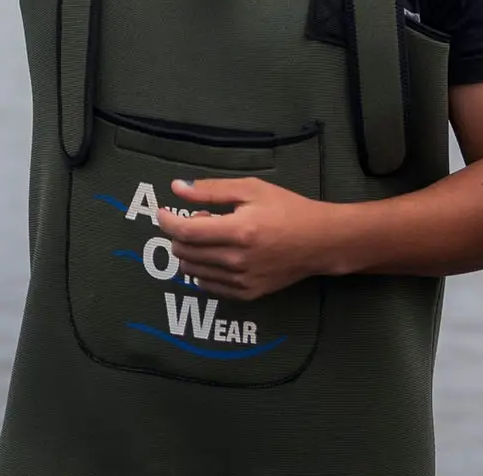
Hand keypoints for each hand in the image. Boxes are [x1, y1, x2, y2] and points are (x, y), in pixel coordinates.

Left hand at [155, 175, 344, 300]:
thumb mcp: (252, 189)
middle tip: (198, 219)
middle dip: (179, 234)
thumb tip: (176, 188)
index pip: (186, 231)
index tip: (162, 211)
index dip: (167, 220)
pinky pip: (207, 285)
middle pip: (185, 251)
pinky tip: (217, 255)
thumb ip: (212, 190)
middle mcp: (237, 260)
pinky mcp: (246, 294)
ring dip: (190, 251)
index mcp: (239, 231)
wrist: (320, 241)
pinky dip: (202, 269)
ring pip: (192, 270)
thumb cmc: (288, 208)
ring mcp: (240, 281)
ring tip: (210, 236)